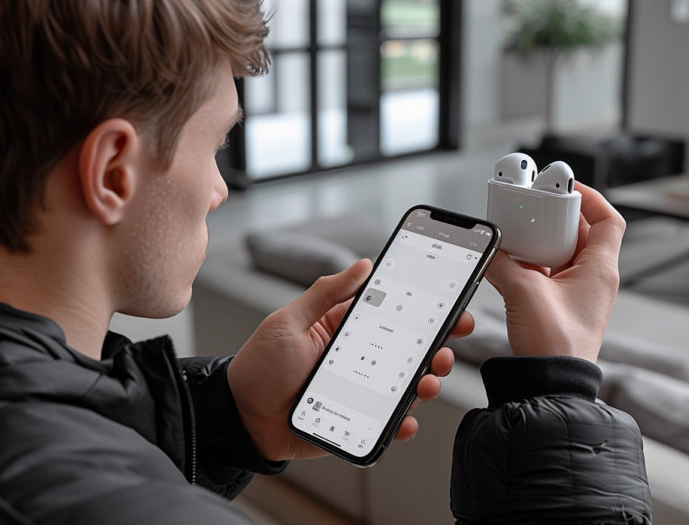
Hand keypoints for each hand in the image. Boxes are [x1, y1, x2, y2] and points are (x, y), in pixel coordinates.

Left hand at [227, 259, 474, 460]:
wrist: (240, 418)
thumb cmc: (259, 367)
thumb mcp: (289, 321)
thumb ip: (325, 293)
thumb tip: (362, 265)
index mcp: (343, 330)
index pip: (391, 317)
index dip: (421, 312)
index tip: (448, 305)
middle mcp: (357, 361)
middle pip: (407, 353)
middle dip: (435, 348)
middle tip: (447, 346)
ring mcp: (358, 392)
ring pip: (404, 387)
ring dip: (425, 383)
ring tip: (427, 381)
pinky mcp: (355, 421)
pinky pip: (386, 423)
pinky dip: (402, 423)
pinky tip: (405, 419)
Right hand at [485, 181, 625, 362]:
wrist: (549, 383)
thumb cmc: (554, 345)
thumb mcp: (523, 291)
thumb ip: (502, 264)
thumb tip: (488, 251)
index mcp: (599, 269)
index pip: (608, 220)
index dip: (590, 198)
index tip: (565, 187)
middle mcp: (592, 279)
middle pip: (580, 233)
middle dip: (555, 218)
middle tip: (532, 209)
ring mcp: (576, 293)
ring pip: (561, 253)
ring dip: (540, 241)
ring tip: (519, 234)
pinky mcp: (559, 305)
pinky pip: (548, 273)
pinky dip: (531, 263)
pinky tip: (511, 262)